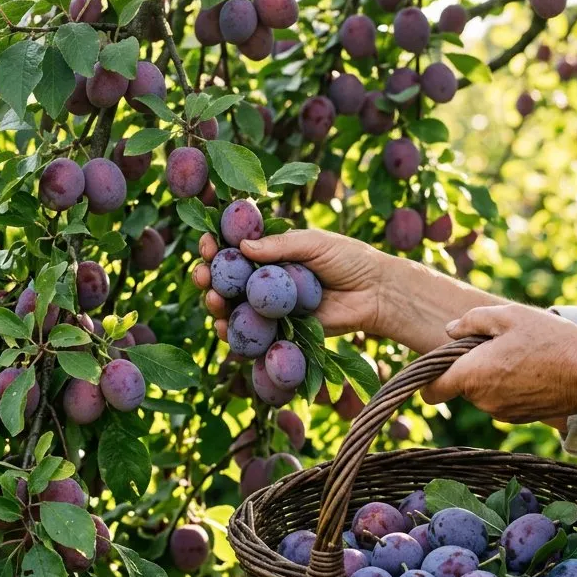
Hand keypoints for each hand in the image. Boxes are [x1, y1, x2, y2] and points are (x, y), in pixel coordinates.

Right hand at [190, 229, 397, 339]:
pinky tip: (224, 327)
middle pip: (226, 279)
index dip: (217, 246)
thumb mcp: (314, 244)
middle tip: (201, 275)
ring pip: (232, 306)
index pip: (235, 248)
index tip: (207, 244)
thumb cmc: (349, 259)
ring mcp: (270, 305)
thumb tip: (241, 246)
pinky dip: (233, 332)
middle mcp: (265, 279)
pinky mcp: (279, 329)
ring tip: (213, 300)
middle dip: (208, 276)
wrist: (375, 294)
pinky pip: (251, 332)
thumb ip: (279, 246)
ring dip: (215, 303)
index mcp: (271, 252)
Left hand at [421, 304, 576, 422]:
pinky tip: (532, 369)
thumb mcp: (510, 316)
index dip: (428, 377)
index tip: (439, 363)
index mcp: (472, 376)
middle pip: (459, 385)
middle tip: (498, 343)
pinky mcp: (519, 418)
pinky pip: (501, 399)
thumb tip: (449, 331)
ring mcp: (501, 413)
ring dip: (491, 374)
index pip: (430, 391)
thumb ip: (472, 321)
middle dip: (469, 366)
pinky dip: (508, 385)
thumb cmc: (552, 341)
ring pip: (481, 391)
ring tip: (520, 354)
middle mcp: (482, 400)